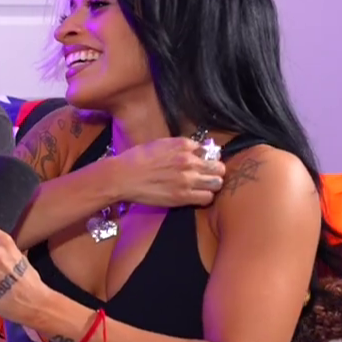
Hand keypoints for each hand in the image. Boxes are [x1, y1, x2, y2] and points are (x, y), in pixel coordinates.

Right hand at [106, 136, 225, 207]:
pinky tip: (196, 195)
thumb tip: (196, 151)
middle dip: (215, 172)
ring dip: (212, 185)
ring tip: (203, 187)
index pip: (209, 150)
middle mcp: (189, 161)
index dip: (206, 158)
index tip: (202, 163)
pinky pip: (207, 198)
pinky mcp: (182, 196)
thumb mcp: (160, 144)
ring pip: (217, 183)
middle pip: (219, 168)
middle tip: (207, 176)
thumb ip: (180, 147)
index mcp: (184, 145)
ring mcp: (187, 179)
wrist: (122, 177)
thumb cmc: (136, 159)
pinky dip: (204, 197)